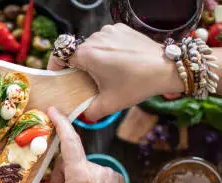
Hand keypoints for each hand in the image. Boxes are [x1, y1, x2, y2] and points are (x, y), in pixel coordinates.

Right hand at [1, 107, 133, 182]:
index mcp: (81, 176)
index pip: (69, 141)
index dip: (60, 123)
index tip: (53, 110)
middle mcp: (98, 170)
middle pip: (70, 162)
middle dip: (60, 178)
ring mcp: (110, 174)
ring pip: (82, 169)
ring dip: (73, 182)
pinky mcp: (117, 180)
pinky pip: (95, 175)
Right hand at [48, 24, 182, 121]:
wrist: (166, 69)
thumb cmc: (138, 84)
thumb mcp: (109, 104)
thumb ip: (88, 112)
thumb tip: (78, 115)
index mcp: (88, 54)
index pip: (60, 55)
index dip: (55, 66)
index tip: (58, 76)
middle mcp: (96, 38)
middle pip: (76, 52)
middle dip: (78, 66)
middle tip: (86, 81)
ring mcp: (109, 31)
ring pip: (91, 46)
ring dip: (93, 58)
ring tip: (105, 73)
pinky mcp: (120, 29)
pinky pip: (106, 40)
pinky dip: (107, 51)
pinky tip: (118, 63)